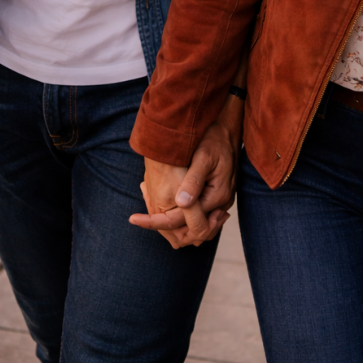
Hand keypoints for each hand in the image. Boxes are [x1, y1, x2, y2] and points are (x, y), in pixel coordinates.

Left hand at [129, 103, 242, 248]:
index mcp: (216, 196)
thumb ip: (193, 181)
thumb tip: (181, 203)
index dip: (157, 221)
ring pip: (194, 228)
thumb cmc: (215, 139)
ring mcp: (220, 204)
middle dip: (163, 226)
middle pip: (189, 232)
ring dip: (172, 223)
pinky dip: (181, 216)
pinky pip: (197, 218)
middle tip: (139, 217)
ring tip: (149, 211)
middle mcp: (220, 205)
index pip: (183, 220)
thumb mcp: (203, 156)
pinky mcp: (216, 199)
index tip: (134, 218)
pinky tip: (166, 203)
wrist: (229, 130)